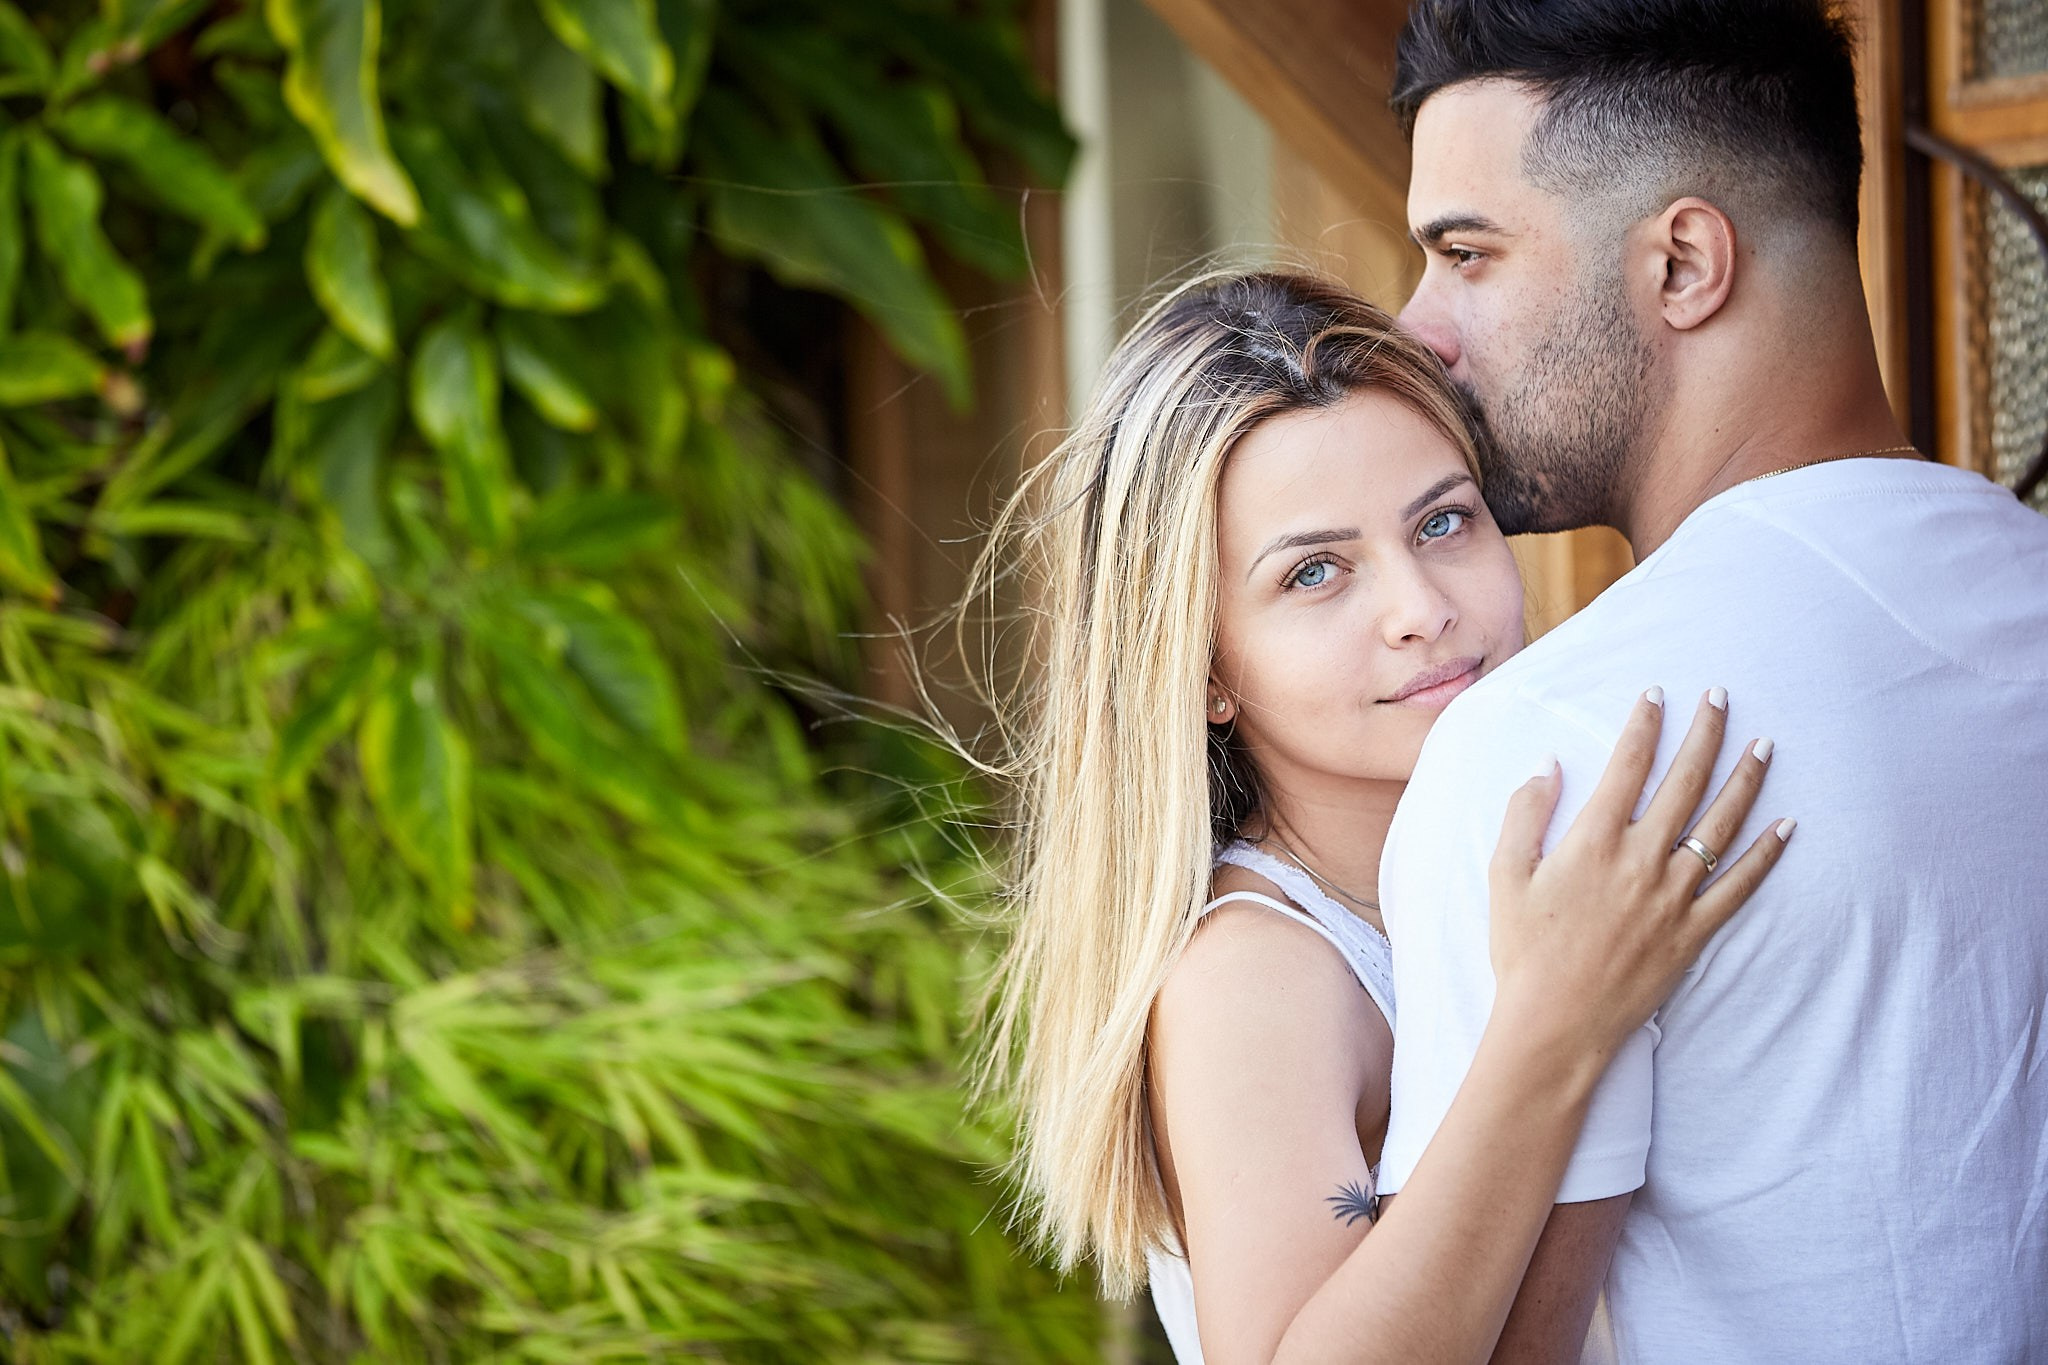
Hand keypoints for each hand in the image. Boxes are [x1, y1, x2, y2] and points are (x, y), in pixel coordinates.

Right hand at [1487, 688, 1791, 1059]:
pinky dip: (1767, 854)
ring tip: (1765, 745)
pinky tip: (1786, 826)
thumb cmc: (1523, 950)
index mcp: (1594, 840)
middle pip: (1684, 781)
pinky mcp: (1694, 931)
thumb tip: (1547, 765)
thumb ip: (1524, 814)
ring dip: (1746, 780)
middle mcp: (1642, 860)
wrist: (1557, 1023)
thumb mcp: (1504, 876)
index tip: (1657, 694)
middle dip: (1706, 733)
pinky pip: (1741, 886)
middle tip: (1721, 697)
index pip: (1627, 764)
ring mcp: (1674, 896)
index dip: (1645, 724)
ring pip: (1721, 825)